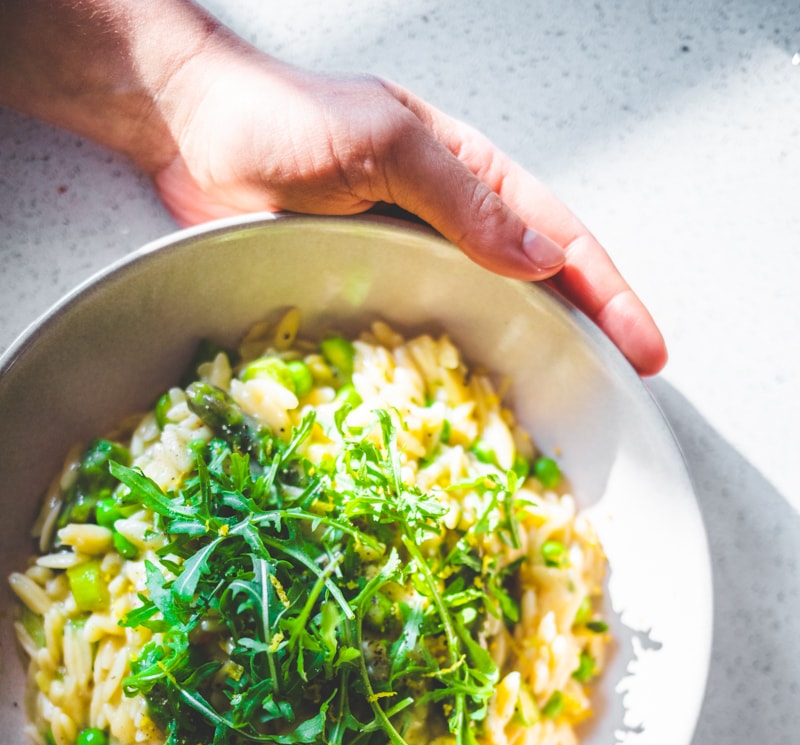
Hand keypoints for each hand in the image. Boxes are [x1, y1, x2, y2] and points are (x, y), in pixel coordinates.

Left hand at [152, 44, 666, 374]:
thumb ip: (463, 200)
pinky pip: (424, 344)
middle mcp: (452, 227)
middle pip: (538, 290)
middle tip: (618, 400)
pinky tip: (467, 411)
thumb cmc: (284, 118)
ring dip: (525, 366)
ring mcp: (410, 266)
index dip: (612, 298)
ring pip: (486, 323)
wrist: (196, 132)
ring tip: (559, 418)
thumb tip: (542, 258)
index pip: (564, 241)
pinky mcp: (367, 296)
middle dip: (585, 341)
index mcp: (474, 179)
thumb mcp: (386, 144)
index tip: (646, 352)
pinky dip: (454, 377)